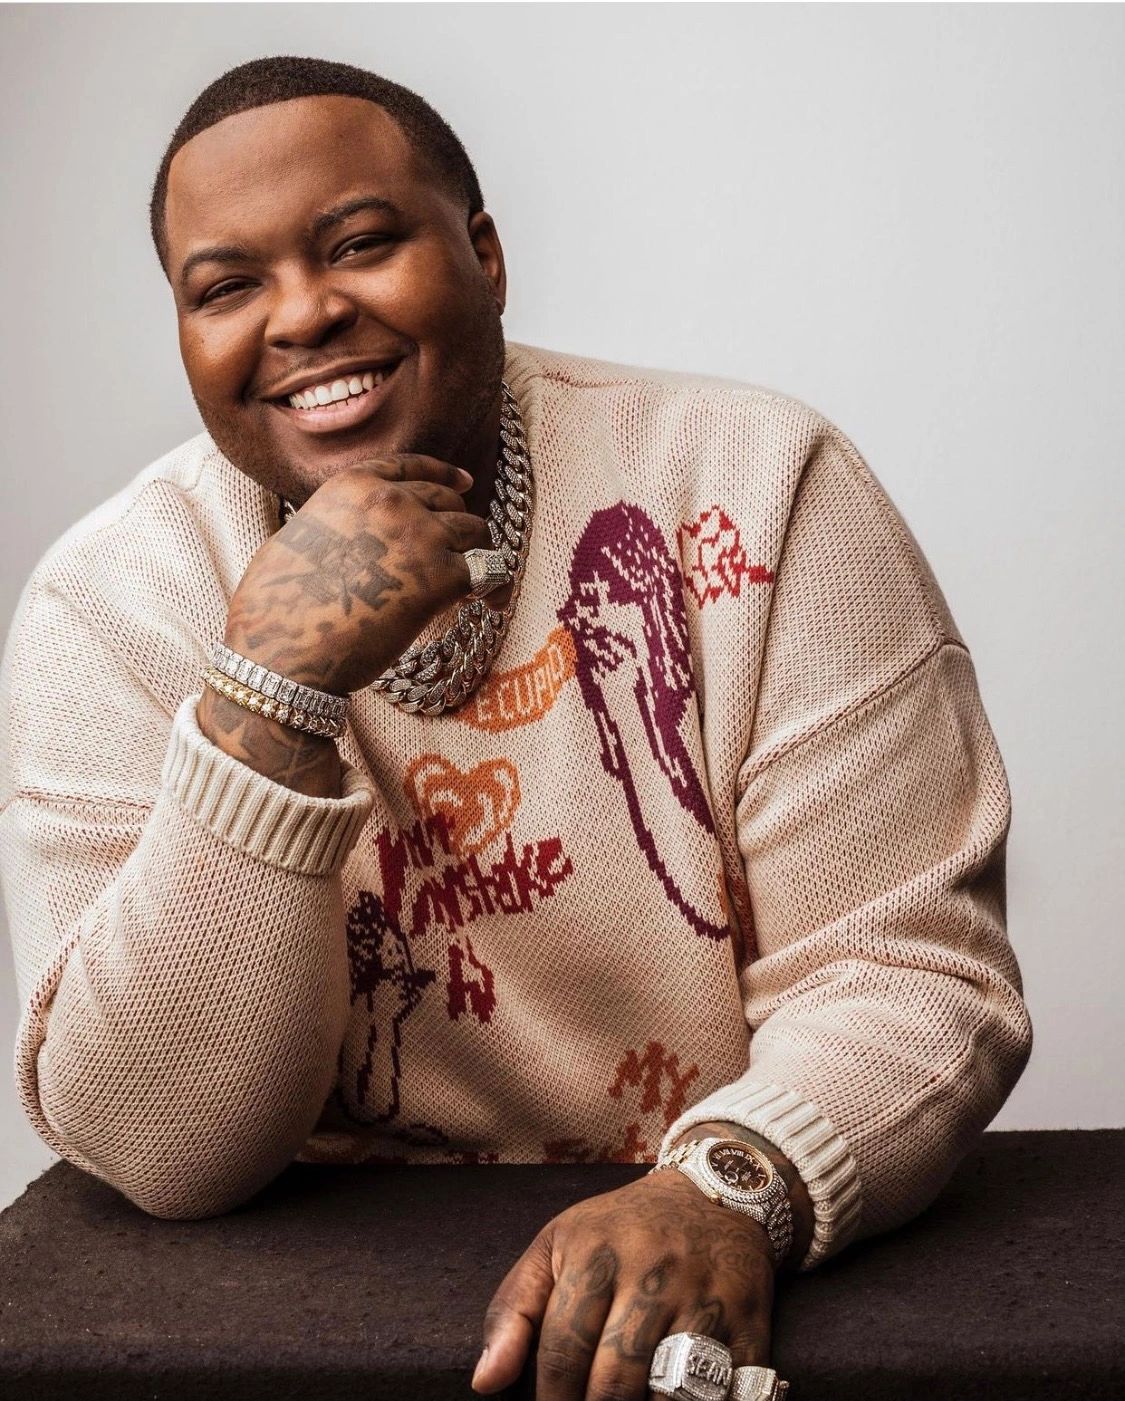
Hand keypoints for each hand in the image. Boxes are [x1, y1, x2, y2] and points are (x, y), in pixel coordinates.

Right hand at [222, 454, 511, 695]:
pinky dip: (497, 587)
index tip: (463, 484)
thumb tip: (342, 535)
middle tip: (460, 559)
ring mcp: (419, 535)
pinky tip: (492, 604)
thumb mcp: (295, 538)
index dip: (442, 474)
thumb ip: (331, 524)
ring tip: (476, 589)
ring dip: (479, 555)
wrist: (282, 653)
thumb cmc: (276, 610)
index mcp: (351, 486)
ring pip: (475, 531)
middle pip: (447, 502)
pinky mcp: (441, 578)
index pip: (410, 466)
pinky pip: (490, 571)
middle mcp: (390, 501)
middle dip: (457, 528)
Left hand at [471, 1168, 775, 1399]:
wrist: (714, 1190)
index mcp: (597, 1253)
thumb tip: (486, 1382)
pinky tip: (673, 1400)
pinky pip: (725, 1393)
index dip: (551, 1399)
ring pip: (668, 1393)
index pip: (563, 1349)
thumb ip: (514, 1309)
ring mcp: (705, 1299)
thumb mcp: (559, 1245)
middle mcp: (652, 1272)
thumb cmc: (622, 1230)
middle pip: (614, 1380)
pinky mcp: (750, 1322)